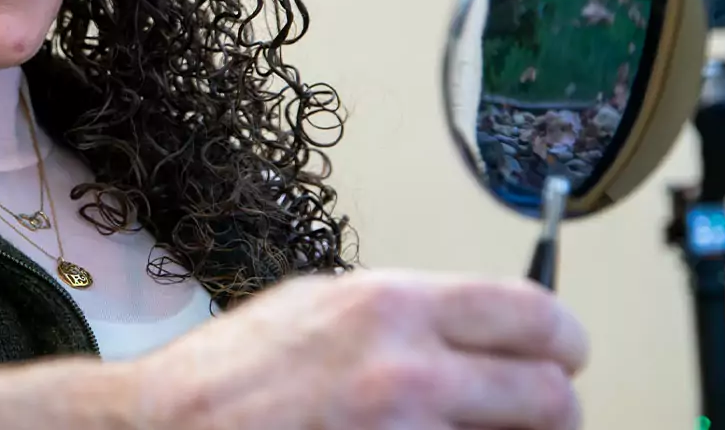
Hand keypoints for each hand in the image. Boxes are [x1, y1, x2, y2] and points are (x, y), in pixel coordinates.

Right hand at [123, 269, 585, 429]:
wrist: (164, 429)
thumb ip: (404, 315)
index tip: (560, 354)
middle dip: (547, 409)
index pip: (534, 315)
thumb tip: (482, 329)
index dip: (560, 340)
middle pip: (551, 396)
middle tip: (527, 413)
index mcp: (388, 306)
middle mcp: (406, 370)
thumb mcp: (316, 308)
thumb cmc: (227, 378)